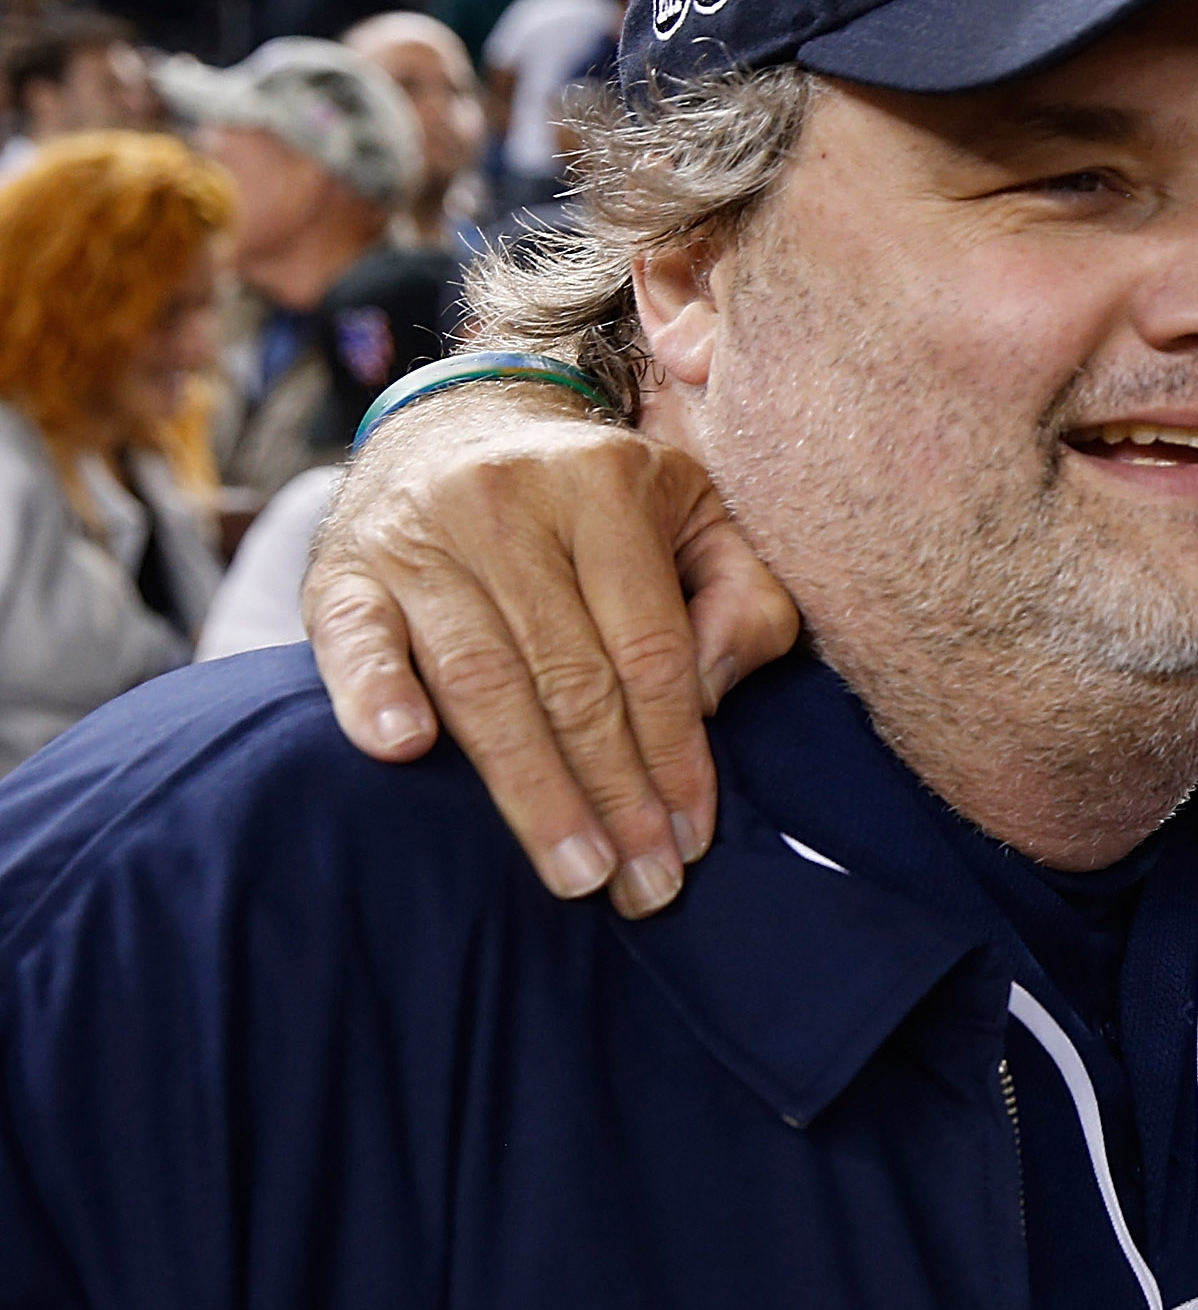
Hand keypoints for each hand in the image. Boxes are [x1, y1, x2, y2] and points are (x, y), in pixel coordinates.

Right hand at [302, 385, 800, 913]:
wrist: (460, 424)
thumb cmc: (602, 499)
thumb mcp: (699, 517)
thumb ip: (741, 595)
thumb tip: (707, 694)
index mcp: (607, 484)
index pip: (650, 650)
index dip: (675, 754)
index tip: (692, 838)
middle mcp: (507, 501)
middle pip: (569, 678)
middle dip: (612, 795)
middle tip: (640, 885)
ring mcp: (418, 535)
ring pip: (480, 680)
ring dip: (529, 790)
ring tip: (572, 871)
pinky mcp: (342, 569)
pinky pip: (356, 640)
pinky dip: (374, 694)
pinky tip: (405, 752)